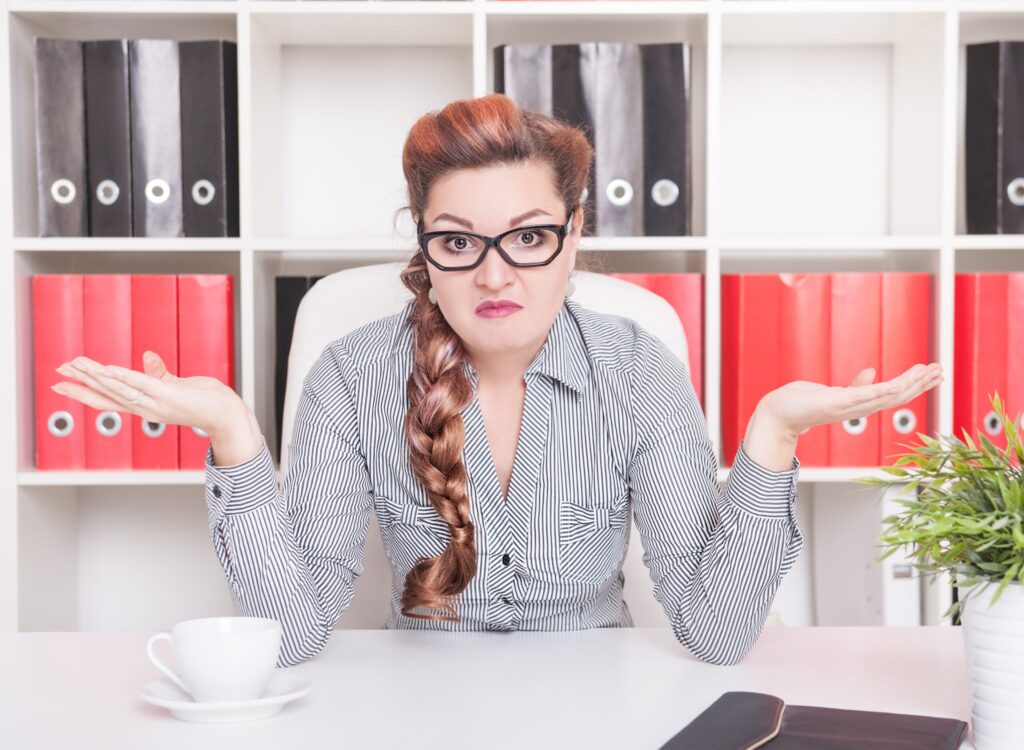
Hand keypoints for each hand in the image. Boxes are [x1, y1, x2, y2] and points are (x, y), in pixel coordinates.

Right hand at [52, 351, 245, 438]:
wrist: (226, 414)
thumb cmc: (204, 401)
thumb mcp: (176, 386)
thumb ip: (158, 374)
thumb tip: (147, 357)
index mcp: (144, 406)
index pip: (108, 399)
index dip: (84, 392)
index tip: (60, 385)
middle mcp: (147, 409)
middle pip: (107, 395)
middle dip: (81, 384)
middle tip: (58, 373)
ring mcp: (157, 404)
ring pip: (120, 389)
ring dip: (97, 377)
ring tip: (76, 366)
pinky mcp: (171, 397)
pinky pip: (143, 385)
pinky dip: (124, 377)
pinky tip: (108, 370)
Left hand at [759, 362, 943, 437]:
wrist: (777, 414)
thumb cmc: (801, 403)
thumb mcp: (832, 392)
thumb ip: (855, 386)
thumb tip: (871, 372)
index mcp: (858, 406)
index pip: (893, 396)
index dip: (915, 386)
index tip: (933, 374)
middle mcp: (858, 410)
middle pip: (897, 397)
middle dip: (920, 384)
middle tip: (941, 370)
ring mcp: (849, 407)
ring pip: (888, 396)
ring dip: (911, 383)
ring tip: (930, 370)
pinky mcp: (838, 403)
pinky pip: (867, 395)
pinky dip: (887, 389)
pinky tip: (903, 381)